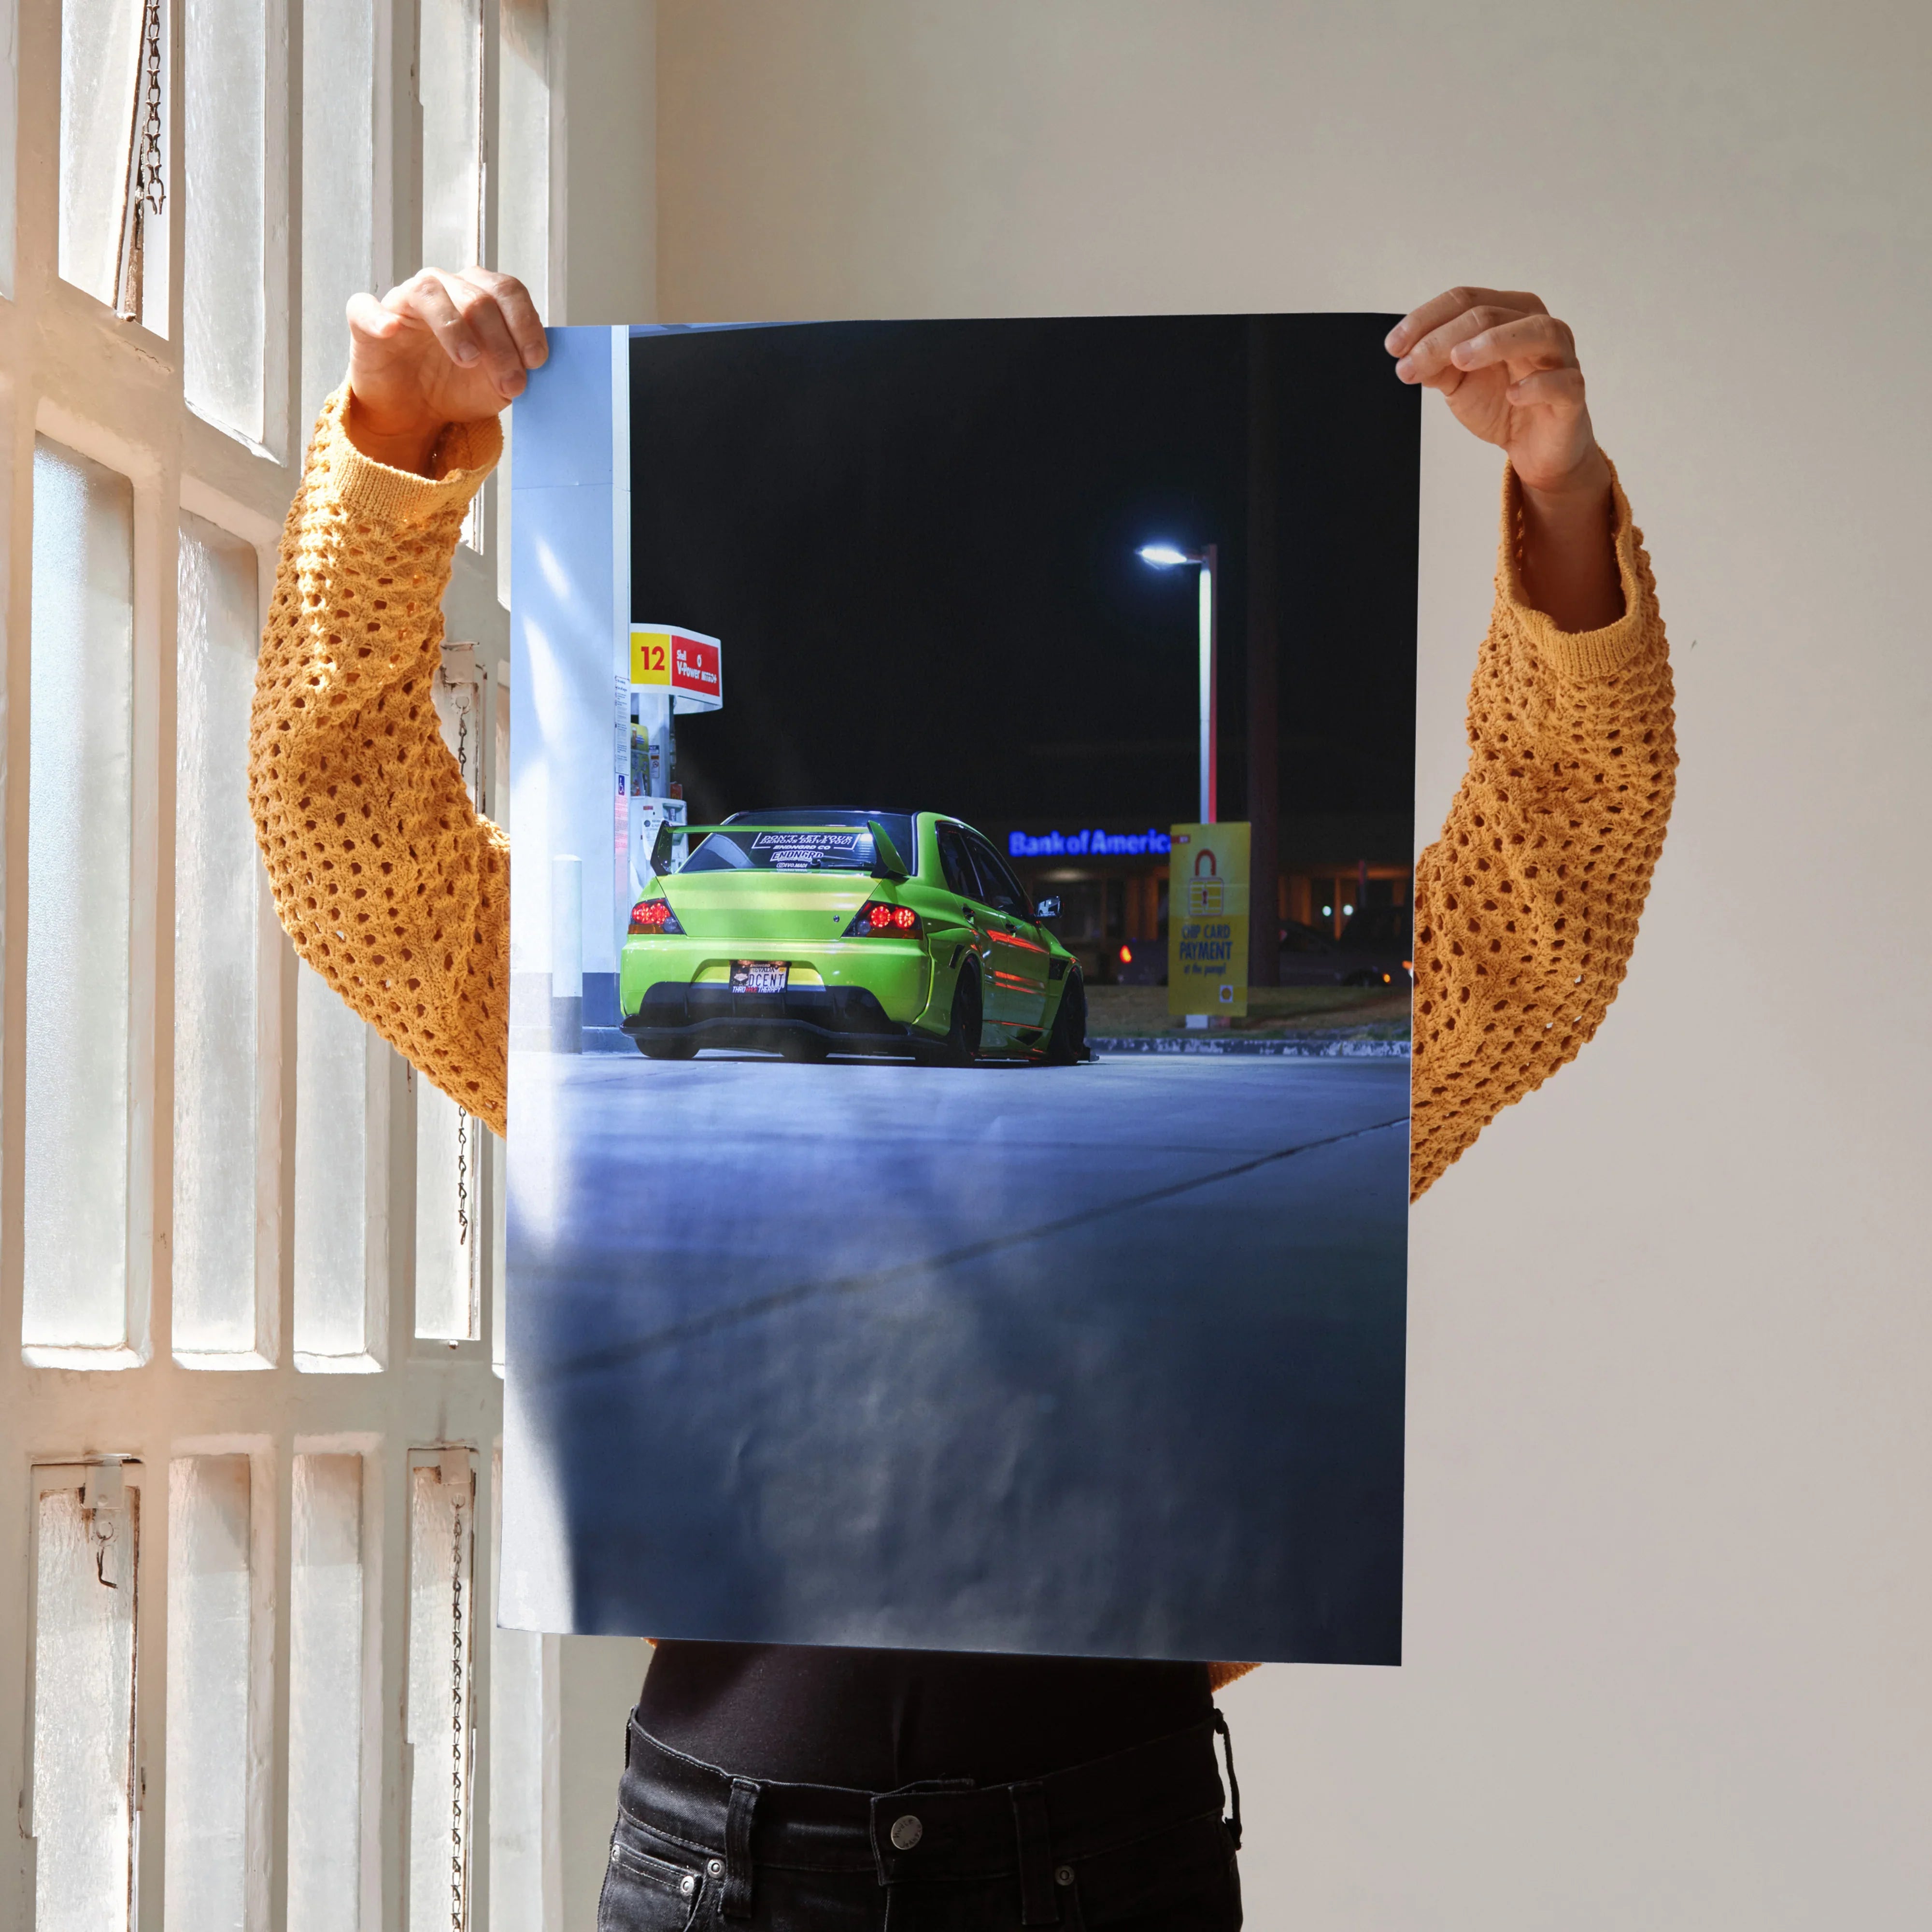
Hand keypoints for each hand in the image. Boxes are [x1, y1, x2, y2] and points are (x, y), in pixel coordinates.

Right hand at [344, 267, 546, 474]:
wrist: (414, 413)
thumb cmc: (457, 387)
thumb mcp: (497, 384)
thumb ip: (517, 368)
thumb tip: (532, 364)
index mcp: (479, 295)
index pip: (508, 291)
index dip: (525, 323)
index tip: (536, 361)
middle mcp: (443, 288)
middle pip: (477, 297)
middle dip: (500, 343)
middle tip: (511, 382)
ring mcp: (404, 301)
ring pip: (430, 293)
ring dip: (454, 327)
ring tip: (469, 360)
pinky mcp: (366, 320)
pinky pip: (365, 307)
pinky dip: (378, 317)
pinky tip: (391, 330)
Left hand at [1388, 287, 1621, 628]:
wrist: (1533, 447)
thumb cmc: (1501, 403)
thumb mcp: (1459, 383)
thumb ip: (1436, 365)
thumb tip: (1407, 355)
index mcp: (1509, 314)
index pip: (1466, 300)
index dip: (1426, 319)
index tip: (1393, 346)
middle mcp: (1538, 326)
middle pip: (1491, 314)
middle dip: (1444, 338)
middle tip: (1411, 362)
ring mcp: (1561, 358)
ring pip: (1537, 332)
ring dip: (1495, 342)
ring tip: (1459, 360)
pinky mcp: (1572, 394)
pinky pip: (1563, 382)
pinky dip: (1538, 385)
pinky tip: (1513, 394)